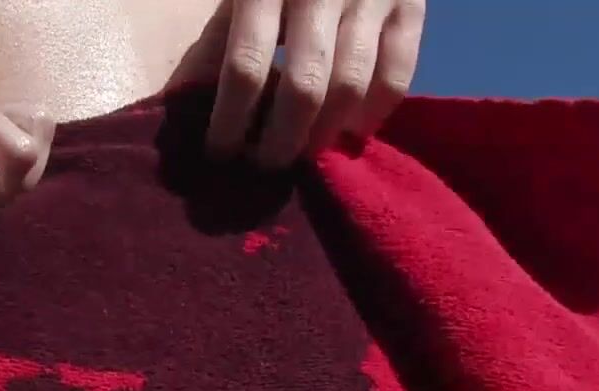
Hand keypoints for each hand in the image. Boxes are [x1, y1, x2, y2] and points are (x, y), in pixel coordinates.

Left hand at [179, 0, 424, 166]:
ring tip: (302, 156)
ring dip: (324, 135)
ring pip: (351, 88)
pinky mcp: (411, 4)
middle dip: (281, 140)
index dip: (230, 121)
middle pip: (304, 88)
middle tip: (265, 166)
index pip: (244, 68)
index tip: (221, 154)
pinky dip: (373, 115)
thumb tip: (187, 105)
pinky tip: (349, 133)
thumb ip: (216, 42)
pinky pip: (396, 76)